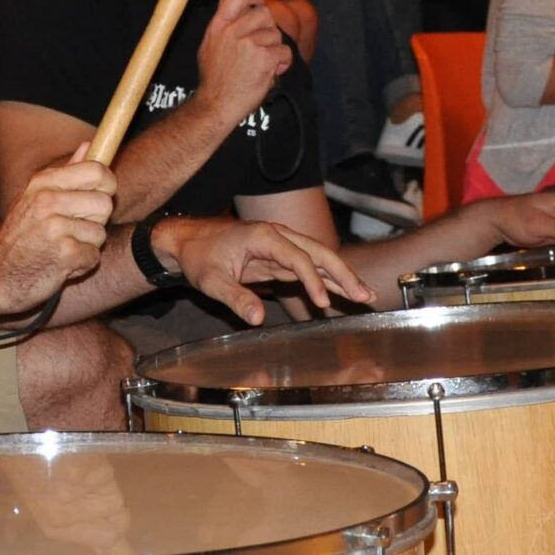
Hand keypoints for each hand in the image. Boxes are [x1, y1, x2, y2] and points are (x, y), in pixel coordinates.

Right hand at [0, 147, 116, 320]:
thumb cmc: (22, 236)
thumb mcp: (36, 198)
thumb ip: (66, 172)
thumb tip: (87, 145)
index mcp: (43, 182)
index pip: (97, 170)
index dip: (107, 184)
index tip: (101, 195)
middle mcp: (47, 200)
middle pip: (104, 203)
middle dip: (96, 220)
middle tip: (74, 229)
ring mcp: (55, 227)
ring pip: (100, 233)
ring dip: (87, 245)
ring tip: (63, 247)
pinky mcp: (64, 254)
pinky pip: (93, 255)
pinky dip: (82, 264)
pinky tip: (61, 263)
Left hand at [154, 217, 368, 323]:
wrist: (188, 242)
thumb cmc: (199, 256)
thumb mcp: (212, 280)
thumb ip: (235, 298)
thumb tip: (257, 318)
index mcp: (264, 236)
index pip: (298, 258)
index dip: (312, 281)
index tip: (321, 303)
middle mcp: (278, 236)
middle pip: (319, 252)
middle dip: (343, 274)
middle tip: (364, 295)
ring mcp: (282, 247)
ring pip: (319, 260)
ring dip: (342, 277)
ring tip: (366, 295)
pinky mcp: (280, 259)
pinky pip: (310, 269)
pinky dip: (327, 280)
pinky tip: (344, 293)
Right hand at [196, 0, 291, 121]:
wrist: (217, 105)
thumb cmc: (215, 80)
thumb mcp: (209, 46)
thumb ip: (224, 27)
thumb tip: (241, 9)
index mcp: (218, 27)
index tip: (259, 1)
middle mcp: (232, 32)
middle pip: (264, 14)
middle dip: (268, 29)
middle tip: (263, 45)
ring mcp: (249, 44)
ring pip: (276, 34)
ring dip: (275, 49)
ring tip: (263, 63)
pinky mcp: (264, 58)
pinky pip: (284, 51)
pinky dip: (283, 62)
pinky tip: (273, 70)